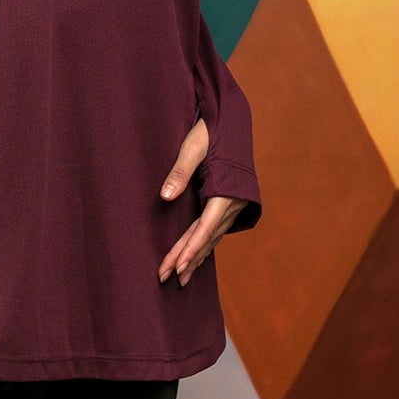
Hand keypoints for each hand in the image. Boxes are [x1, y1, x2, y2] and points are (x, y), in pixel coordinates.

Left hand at [157, 112, 245, 286]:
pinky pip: (214, 230)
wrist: (233, 118)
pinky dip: (202, 245)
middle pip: (206, 238)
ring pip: (211, 237)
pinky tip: (194, 258)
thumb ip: (180, 172)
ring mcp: (232, 205)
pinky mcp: (227, 203)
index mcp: (226, 193)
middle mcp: (232, 204)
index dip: (190, 249)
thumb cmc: (212, 130)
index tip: (176, 267)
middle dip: (186, 259)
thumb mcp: (192, 146)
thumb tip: (164, 197)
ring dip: (195, 258)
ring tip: (180, 279)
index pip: (205, 228)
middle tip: (166, 278)